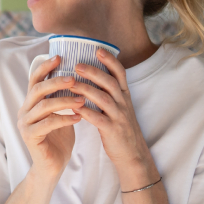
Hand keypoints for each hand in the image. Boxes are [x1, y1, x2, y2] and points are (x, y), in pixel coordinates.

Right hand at [18, 55, 84, 176]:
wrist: (52, 167)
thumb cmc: (59, 139)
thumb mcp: (61, 114)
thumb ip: (62, 97)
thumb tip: (76, 75)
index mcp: (30, 103)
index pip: (34, 80)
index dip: (45, 67)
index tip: (60, 56)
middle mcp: (24, 111)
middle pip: (37, 89)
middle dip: (56, 81)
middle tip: (74, 78)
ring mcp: (25, 124)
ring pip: (44, 105)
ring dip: (65, 101)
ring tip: (82, 100)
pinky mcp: (30, 137)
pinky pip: (48, 123)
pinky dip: (65, 119)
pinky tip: (79, 118)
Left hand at [70, 49, 159, 190]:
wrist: (132, 154)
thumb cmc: (120, 128)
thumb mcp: (119, 107)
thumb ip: (109, 93)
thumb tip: (92, 76)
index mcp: (124, 96)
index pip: (120, 73)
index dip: (110, 60)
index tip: (98, 49)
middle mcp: (123, 103)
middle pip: (110, 82)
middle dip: (94, 71)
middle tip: (77, 64)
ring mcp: (119, 116)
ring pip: (102, 98)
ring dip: (85, 89)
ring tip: (70, 83)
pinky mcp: (112, 130)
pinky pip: (97, 118)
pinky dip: (85, 111)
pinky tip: (73, 106)